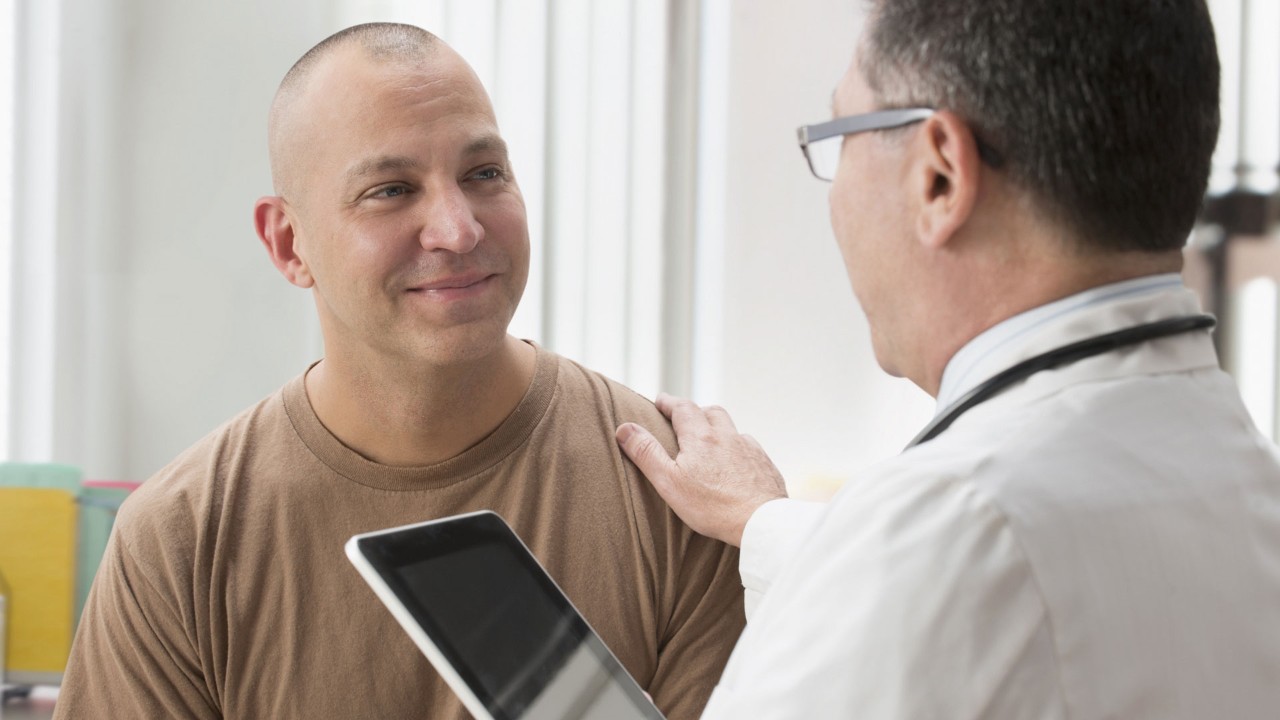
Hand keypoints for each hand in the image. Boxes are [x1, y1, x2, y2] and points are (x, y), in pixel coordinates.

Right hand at [616, 394, 787, 547]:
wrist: (760, 521)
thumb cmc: (712, 506)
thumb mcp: (669, 481)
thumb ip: (646, 453)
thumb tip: (624, 428)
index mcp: (701, 437)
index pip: (683, 408)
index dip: (669, 402)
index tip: (660, 400)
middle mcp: (727, 436)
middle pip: (711, 411)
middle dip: (695, 410)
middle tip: (684, 416)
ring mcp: (749, 449)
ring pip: (732, 428)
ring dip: (718, 427)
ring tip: (709, 439)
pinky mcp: (764, 464)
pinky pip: (749, 447)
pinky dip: (738, 447)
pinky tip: (735, 461)